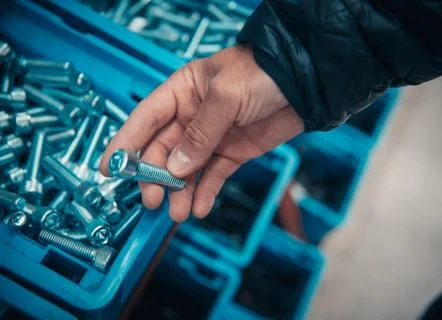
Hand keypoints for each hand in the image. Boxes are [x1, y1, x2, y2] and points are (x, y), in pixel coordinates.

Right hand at [100, 45, 303, 221]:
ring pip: (187, 169)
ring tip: (178, 213)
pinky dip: (205, 193)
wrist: (304, 85)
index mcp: (182, 92)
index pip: (145, 119)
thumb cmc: (263, 74)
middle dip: (156, 177)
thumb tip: (176, 168)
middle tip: (153, 200)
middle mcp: (192, 116)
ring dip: (180, 191)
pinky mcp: (233, 153)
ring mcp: (212, 136)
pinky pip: (214, 176)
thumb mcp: (225, 96)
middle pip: (163, 150)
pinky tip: (199, 208)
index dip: (125, 144)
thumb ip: (200, 134)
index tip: (109, 169)